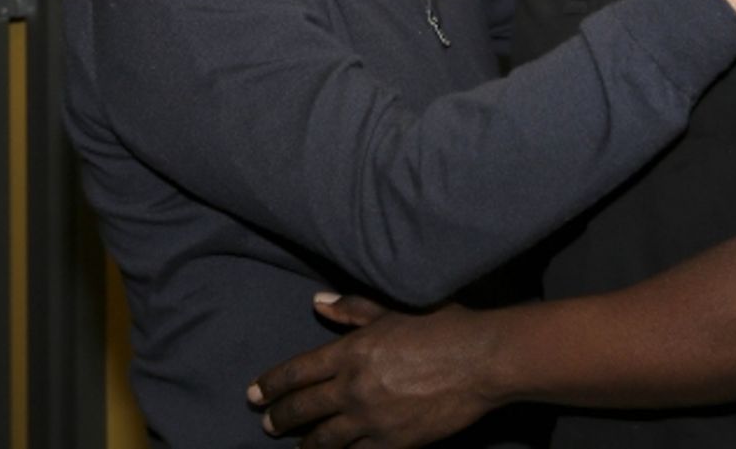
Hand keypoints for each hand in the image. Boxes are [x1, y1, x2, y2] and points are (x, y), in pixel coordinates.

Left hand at [249, 294, 499, 447]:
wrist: (481, 360)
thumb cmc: (441, 325)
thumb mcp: (393, 308)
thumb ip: (352, 309)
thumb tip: (317, 302)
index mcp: (351, 351)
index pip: (298, 372)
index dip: (271, 384)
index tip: (254, 393)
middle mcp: (354, 387)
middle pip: (304, 408)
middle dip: (280, 417)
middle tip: (267, 423)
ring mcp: (372, 419)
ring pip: (325, 439)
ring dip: (306, 442)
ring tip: (297, 445)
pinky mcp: (393, 443)